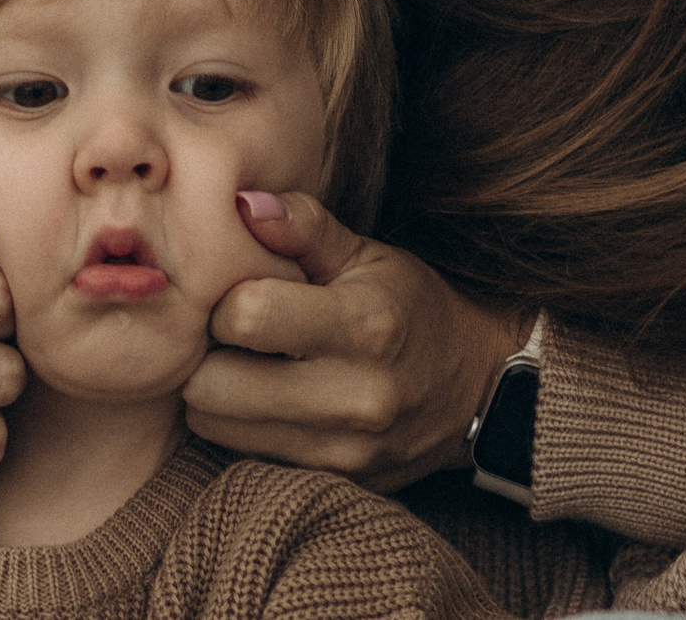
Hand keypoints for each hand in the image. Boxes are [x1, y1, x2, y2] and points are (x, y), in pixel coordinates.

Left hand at [185, 191, 528, 492]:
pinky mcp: (335, 481)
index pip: (245, 316)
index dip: (224, 300)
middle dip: (208, 353)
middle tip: (230, 333)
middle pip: (213, 386)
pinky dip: (242, 425)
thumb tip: (243, 204)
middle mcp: (355, 397)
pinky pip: (245, 454)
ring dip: (217, 394)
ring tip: (250, 364)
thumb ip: (304, 226)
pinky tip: (270, 398)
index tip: (239, 292)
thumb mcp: (367, 254)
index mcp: (364, 325)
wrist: (477, 389)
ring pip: (216, 427)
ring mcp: (345, 451)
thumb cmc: (408, 306)